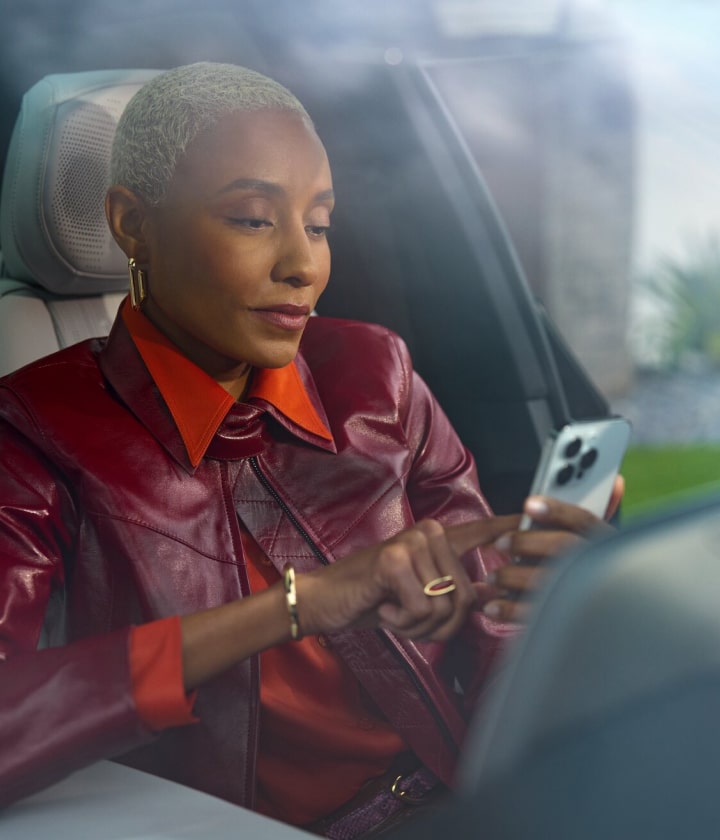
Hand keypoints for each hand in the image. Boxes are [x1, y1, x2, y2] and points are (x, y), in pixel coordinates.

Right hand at [295, 514, 518, 642]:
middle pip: (467, 595)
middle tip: (409, 617)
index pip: (481, 531)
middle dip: (442, 624)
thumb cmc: (374, 599)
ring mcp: (412, 543)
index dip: (512, 528)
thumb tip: (492, 592)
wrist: (325, 601)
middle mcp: (428, 532)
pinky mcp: (395, 561)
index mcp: (436, 538)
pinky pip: (423, 609)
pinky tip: (384, 609)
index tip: (537, 517)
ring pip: (446, 606)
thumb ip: (453, 590)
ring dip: (421, 625)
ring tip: (395, 610)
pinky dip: (404, 623)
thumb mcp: (418, 597)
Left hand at [481, 475, 624, 622]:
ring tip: (493, 577)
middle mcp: (600, 569)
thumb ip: (602, 514)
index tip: (529, 504)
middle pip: (564, 549)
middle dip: (527, 543)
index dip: (557, 510)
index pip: (585, 521)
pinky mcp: (568, 626)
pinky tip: (492, 605)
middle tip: (500, 543)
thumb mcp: (604, 546)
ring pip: (546, 583)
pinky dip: (509, 610)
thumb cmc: (599, 578)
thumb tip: (614, 481)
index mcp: (606, 545)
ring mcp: (585, 600)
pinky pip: (535, 617)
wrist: (617, 637)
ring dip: (512, 577)